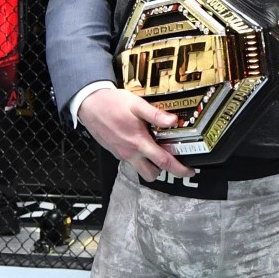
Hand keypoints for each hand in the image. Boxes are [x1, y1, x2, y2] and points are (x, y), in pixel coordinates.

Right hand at [77, 88, 193, 180]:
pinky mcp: (115, 151)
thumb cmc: (111, 103)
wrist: (89, 104)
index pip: (163, 162)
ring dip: (150, 165)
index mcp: (138, 142)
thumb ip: (155, 115)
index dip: (179, 169)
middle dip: (164, 171)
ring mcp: (121, 154)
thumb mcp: (136, 104)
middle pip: (151, 174)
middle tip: (174, 160)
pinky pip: (131, 161)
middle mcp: (130, 153)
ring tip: (157, 150)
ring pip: (140, 170)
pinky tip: (141, 142)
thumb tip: (173, 121)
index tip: (190, 170)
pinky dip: (140, 157)